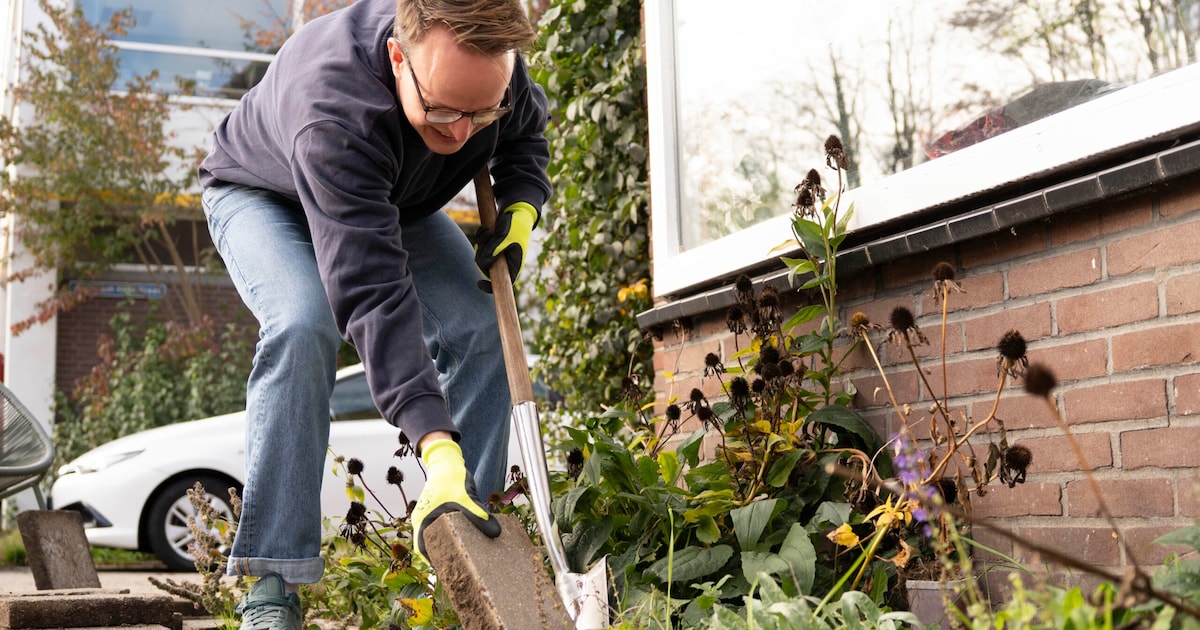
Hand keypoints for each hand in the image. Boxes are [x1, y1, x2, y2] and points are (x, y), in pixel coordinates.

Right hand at [411, 439, 500, 561]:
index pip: (423, 547)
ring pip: (441, 537)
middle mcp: (425, 520)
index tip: (448, 570)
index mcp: (423, 519)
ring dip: (452, 546)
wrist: (448, 460)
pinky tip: (471, 541)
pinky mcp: (443, 513)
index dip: (433, 561)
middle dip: (444, 556)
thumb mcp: (466, 498)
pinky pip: (448, 529)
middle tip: (461, 568)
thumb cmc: (450, 477)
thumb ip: (479, 516)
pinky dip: (457, 536)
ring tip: (468, 558)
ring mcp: (433, 517)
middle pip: (432, 545)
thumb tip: (496, 533)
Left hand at [473, 202, 537, 292]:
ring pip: (481, 255)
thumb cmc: (516, 226)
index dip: (490, 287)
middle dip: (483, 254)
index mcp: (513, 265)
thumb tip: (482, 263)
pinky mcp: (491, 245)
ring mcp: (497, 254)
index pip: (503, 282)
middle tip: (488, 240)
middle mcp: (504, 262)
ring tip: (489, 232)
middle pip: (486, 267)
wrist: (517, 213)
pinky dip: (480, 236)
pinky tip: (486, 229)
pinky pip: (479, 245)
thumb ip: (494, 251)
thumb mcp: (506, 238)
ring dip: (481, 242)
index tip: (479, 284)